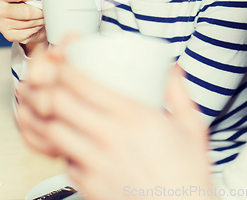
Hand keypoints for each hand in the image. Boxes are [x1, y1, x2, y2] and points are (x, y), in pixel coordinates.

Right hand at [0, 0, 46, 55]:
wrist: (23, 17)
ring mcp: (4, 24)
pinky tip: (38, 22)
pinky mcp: (11, 35)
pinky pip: (30, 32)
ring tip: (43, 13)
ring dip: (41, 18)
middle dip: (40, 9)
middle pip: (26, 12)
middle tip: (44, 6)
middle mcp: (0, 9)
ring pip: (30, 23)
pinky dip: (38, 27)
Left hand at [17, 42, 212, 199]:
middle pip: (60, 104)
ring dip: (51, 118)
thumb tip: (173, 69)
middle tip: (54, 84)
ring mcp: (97, 165)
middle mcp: (110, 139)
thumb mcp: (191, 126)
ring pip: (54, 133)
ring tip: (57, 111)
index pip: (84, 86)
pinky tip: (72, 143)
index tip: (65, 63)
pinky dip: (62, 149)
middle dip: (51, 88)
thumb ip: (178, 93)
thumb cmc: (188, 174)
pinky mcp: (90, 187)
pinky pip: (64, 162)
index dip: (66, 69)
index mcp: (134, 117)